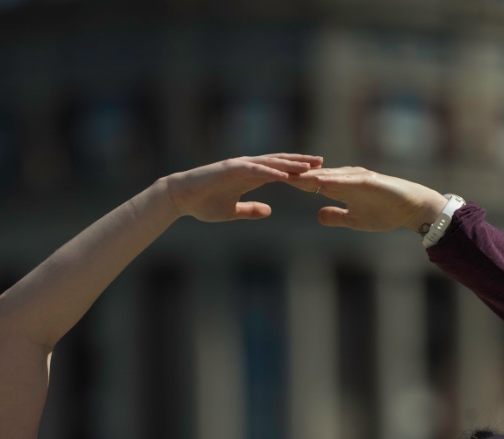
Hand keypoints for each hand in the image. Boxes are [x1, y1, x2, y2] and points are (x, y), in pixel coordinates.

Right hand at [161, 154, 322, 222]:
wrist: (181, 198)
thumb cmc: (203, 204)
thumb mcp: (233, 211)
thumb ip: (251, 210)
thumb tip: (269, 211)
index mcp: (250, 177)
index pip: (279, 171)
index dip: (297, 171)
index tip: (316, 172)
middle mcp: (247, 167)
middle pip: (279, 162)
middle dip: (300, 162)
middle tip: (322, 162)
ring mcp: (239, 166)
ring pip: (270, 163)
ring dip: (290, 164)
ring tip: (309, 165)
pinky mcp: (230, 169)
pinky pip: (255, 170)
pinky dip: (270, 171)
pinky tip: (285, 175)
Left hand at [284, 165, 448, 233]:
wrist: (410, 208)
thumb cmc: (384, 212)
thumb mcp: (354, 220)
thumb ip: (336, 216)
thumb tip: (318, 215)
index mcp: (339, 187)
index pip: (310, 183)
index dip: (292, 182)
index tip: (272, 182)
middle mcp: (345, 178)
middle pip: (314, 174)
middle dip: (294, 174)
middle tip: (273, 171)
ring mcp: (357, 177)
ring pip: (328, 174)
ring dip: (309, 174)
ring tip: (289, 174)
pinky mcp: (369, 180)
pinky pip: (348, 180)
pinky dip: (333, 179)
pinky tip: (320, 180)